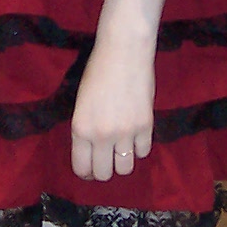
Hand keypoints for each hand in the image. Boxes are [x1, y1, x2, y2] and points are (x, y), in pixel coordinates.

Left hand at [71, 38, 155, 181]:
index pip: (82, 167)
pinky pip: (143, 152)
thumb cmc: (97, 72)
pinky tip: (135, 135)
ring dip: (123, 162)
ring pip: (126, 168)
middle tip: (106, 159)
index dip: (86, 172)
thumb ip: (85, 130)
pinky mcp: (146, 126)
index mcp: (80, 129)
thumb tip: (92, 153)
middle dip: (104, 170)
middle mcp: (101, 135)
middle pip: (104, 174)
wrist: (124, 52)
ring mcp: (125, 133)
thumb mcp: (81, 104)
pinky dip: (139, 148)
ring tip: (122, 149)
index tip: (90, 169)